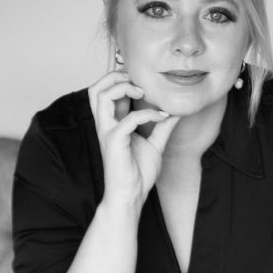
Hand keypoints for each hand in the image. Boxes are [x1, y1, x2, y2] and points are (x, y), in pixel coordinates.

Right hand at [88, 70, 179, 207]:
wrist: (131, 196)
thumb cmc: (138, 174)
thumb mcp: (155, 145)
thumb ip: (162, 127)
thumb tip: (175, 111)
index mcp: (112, 123)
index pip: (108, 91)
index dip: (123, 80)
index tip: (146, 84)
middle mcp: (106, 124)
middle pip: (96, 88)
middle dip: (115, 76)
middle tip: (138, 81)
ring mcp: (107, 132)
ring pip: (101, 95)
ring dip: (122, 87)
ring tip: (142, 92)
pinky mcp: (114, 141)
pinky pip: (128, 119)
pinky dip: (147, 113)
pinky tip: (162, 117)